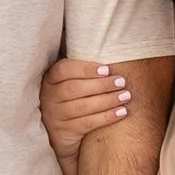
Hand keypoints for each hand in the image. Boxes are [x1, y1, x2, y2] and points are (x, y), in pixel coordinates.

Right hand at [40, 56, 135, 173]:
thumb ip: (80, 66)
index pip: (63, 70)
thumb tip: (98, 41)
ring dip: (107, 101)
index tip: (106, 69)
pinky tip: (121, 112)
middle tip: (122, 82)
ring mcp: (54, 116)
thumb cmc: (72, 99)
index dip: (85, 69)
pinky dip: (106, 117)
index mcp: (50, 79)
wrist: (61, 133)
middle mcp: (49, 97)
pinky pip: (87, 124)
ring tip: (125, 96)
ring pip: (82, 107)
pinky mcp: (62, 132)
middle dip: (101, 85)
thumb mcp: (70, 81)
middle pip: (75, 89)